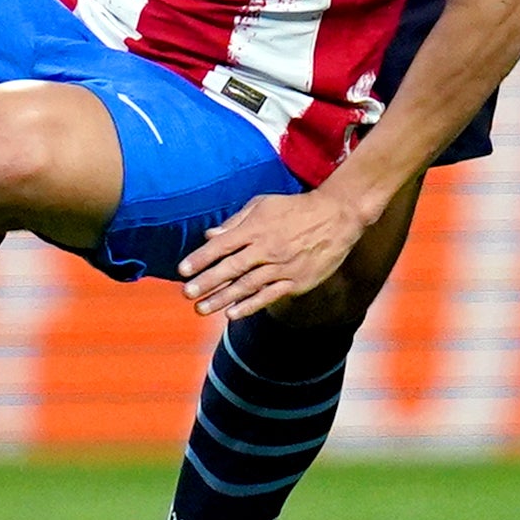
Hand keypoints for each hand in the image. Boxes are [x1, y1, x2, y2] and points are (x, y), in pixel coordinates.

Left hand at [180, 188, 366, 318]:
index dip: (201, 258)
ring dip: (222, 299)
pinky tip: (232, 315)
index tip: (182, 270)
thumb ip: (236, 221)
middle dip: (206, 282)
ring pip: (246, 286)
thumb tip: (210, 236)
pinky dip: (250, 306)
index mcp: (256, 228)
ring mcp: (282, 267)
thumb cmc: (295, 208)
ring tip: (201, 309)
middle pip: (231, 268)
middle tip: (186, 293)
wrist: (336, 216)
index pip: (222, 245)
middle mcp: (266, 248)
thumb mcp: (264, 204)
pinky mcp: (296, 281)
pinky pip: (269, 296)